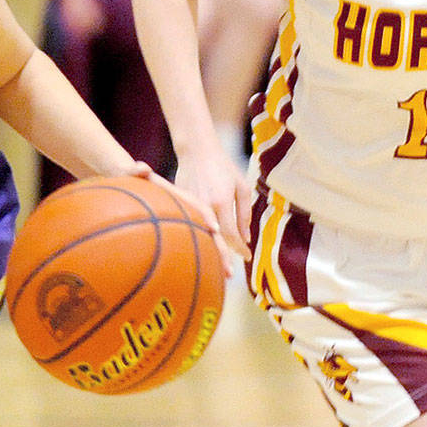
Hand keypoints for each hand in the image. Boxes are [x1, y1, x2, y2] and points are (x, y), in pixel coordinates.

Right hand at [163, 149, 252, 276]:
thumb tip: (245, 238)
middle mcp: (205, 206)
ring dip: (208, 251)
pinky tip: (201, 246)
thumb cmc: (223, 166)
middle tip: (230, 275)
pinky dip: (197, 237)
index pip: (231, 234)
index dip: (239, 249)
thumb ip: (244, 213)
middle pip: (214, 240)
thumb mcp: (241, 186)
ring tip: (216, 267)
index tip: (247, 257)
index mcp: (221, 202)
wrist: (196, 150)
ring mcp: (190, 206)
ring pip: (200, 235)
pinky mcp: (180, 203)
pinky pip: (190, 225)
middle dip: (222, 259)